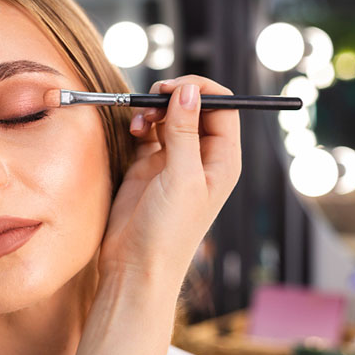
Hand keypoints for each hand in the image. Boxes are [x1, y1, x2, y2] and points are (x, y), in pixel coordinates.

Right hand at [98, 75, 241, 287]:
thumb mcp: (181, 177)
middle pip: (195, 107)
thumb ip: (185, 131)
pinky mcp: (149, 166)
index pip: (222, 107)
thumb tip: (188, 91)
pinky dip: (140, 124)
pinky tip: (133, 131)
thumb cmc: (168, 230)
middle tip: (152, 99)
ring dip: (154, 110)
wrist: (135, 265)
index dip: (200, 90)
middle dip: (173, 97)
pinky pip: (149, 132)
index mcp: (222, 160)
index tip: (173, 89)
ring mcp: (174, 161)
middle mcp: (201, 157)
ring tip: (139, 122)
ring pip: (170, 116)